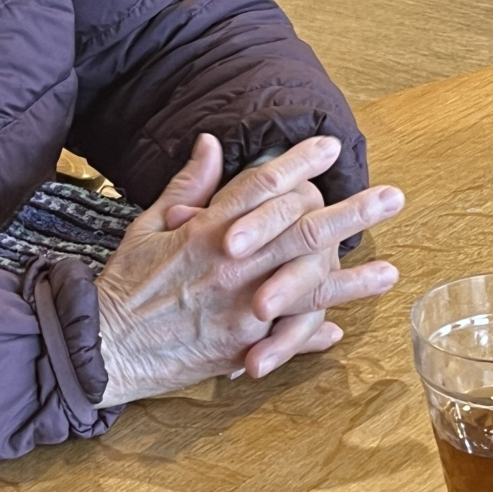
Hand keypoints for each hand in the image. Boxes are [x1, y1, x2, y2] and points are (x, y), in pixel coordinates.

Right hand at [94, 134, 401, 405]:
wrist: (100, 347)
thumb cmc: (123, 284)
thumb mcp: (148, 225)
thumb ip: (187, 185)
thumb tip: (211, 143)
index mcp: (208, 231)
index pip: (262, 187)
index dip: (299, 164)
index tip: (331, 147)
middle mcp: (232, 268)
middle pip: (303, 233)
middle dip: (352, 213)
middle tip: (392, 198)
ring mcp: (240, 311)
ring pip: (308, 289)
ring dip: (353, 280)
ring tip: (390, 271)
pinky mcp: (239, 348)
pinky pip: (286, 339)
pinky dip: (313, 334)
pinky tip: (341, 327)